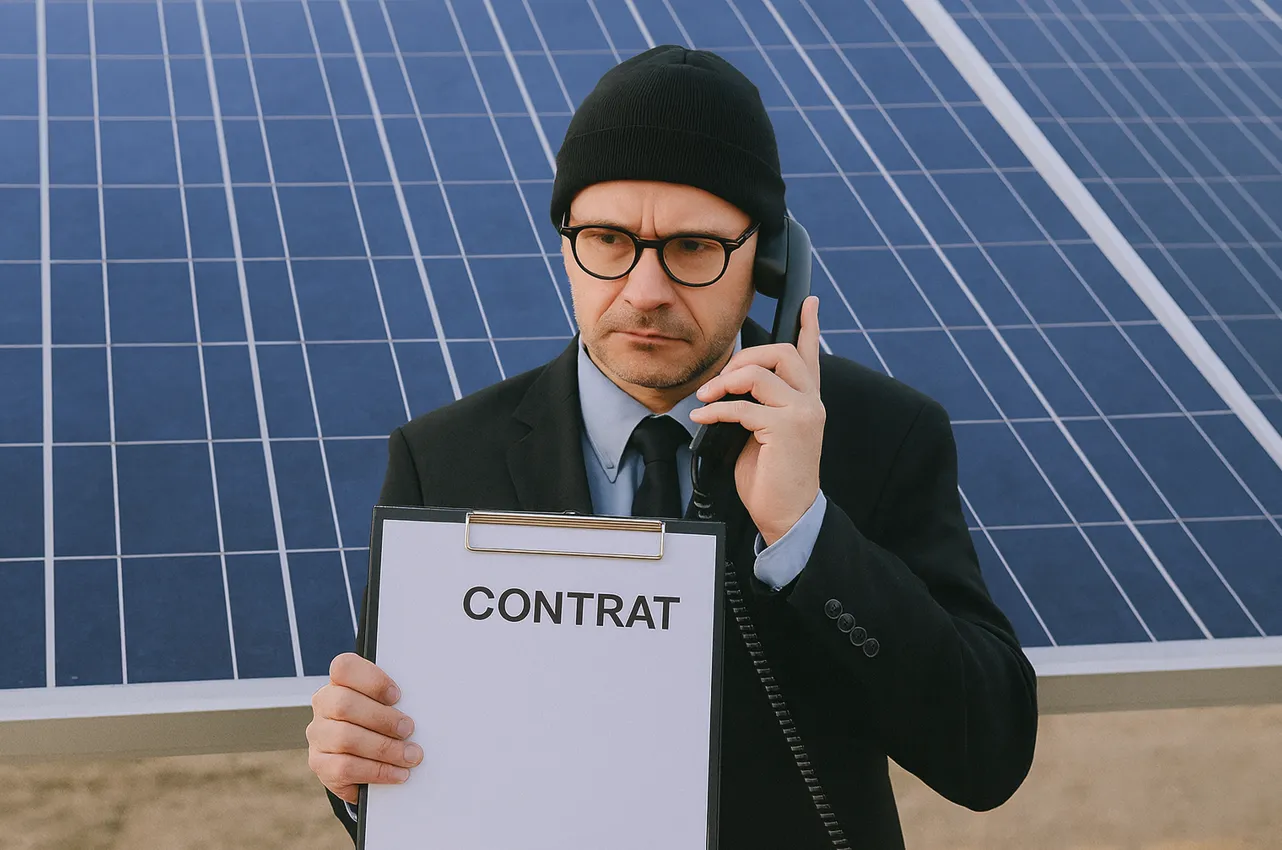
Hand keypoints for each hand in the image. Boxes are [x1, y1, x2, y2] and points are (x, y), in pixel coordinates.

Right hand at [306, 652, 421, 804]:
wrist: (361, 760)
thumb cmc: (379, 724)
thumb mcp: (387, 706)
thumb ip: (396, 702)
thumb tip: (423, 707)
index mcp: (340, 682)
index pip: (344, 667)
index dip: (372, 680)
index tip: (397, 696)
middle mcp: (324, 705)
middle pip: (344, 705)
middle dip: (383, 719)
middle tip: (408, 729)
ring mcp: (318, 735)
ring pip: (346, 738)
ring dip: (384, 749)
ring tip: (409, 756)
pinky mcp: (320, 764)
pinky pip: (345, 768)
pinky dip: (377, 771)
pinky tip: (397, 773)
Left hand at [690, 295, 824, 545]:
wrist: (788, 514)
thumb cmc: (773, 477)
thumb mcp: (764, 433)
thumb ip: (758, 405)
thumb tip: (729, 386)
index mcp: (807, 400)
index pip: (811, 355)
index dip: (810, 326)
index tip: (810, 303)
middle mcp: (810, 402)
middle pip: (780, 352)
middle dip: (743, 357)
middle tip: (718, 380)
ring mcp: (802, 413)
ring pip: (759, 374)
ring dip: (724, 382)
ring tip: (706, 399)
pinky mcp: (787, 429)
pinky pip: (743, 407)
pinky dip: (716, 410)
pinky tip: (702, 419)